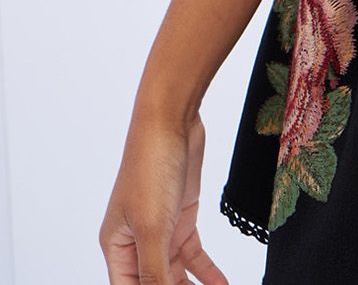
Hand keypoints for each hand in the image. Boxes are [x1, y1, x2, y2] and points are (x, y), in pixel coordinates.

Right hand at [99, 109, 228, 284]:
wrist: (171, 121)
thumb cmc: (150, 167)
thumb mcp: (152, 226)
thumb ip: (155, 270)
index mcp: (117, 247)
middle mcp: (136, 242)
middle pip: (154, 284)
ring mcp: (160, 230)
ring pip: (175, 274)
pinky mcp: (181, 218)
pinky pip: (194, 256)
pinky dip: (207, 272)